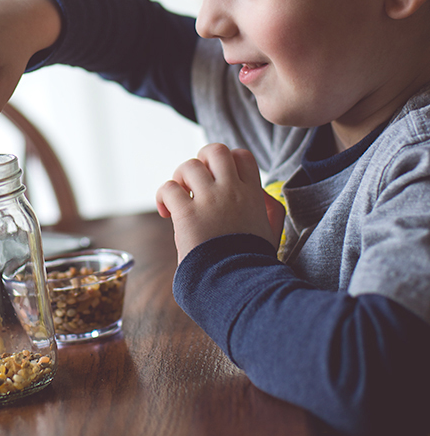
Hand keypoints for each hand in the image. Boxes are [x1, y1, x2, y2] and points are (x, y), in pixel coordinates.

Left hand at [156, 144, 284, 262]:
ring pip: (189, 165)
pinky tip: (166, 212)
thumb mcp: (272, 234)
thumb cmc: (253, 264)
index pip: (242, 156)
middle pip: (216, 150)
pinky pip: (169, 188)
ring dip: (180, 177)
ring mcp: (210, 201)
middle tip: (196, 181)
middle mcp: (232, 191)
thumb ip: (271, 213)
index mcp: (253, 195)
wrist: (239, 285)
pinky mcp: (188, 215)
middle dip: (202, 159)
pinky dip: (163, 196)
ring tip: (180, 196)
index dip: (228, 161)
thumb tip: (265, 197)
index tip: (218, 179)